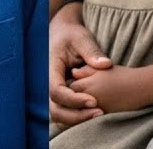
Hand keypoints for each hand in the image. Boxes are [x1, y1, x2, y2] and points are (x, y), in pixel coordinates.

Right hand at [49, 1, 111, 125]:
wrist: (62, 33)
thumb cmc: (72, 34)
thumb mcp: (82, 38)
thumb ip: (92, 51)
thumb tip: (106, 65)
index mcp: (49, 68)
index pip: (56, 91)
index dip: (74, 100)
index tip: (94, 101)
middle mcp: (46, 83)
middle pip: (54, 109)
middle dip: (76, 116)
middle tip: (99, 112)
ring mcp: (50, 90)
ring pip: (58, 114)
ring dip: (77, 118)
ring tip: (99, 114)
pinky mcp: (58, 95)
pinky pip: (63, 111)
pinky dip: (76, 116)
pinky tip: (93, 112)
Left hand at [69, 65, 149, 113]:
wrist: (141, 87)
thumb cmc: (123, 75)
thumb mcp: (103, 68)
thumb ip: (86, 70)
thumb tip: (73, 73)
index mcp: (89, 83)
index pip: (71, 86)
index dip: (73, 84)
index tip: (78, 82)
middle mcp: (90, 97)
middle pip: (73, 99)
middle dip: (75, 96)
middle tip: (82, 92)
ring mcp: (97, 108)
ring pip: (80, 109)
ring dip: (82, 105)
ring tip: (89, 99)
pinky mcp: (104, 115)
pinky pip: (89, 116)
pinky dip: (89, 112)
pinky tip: (95, 106)